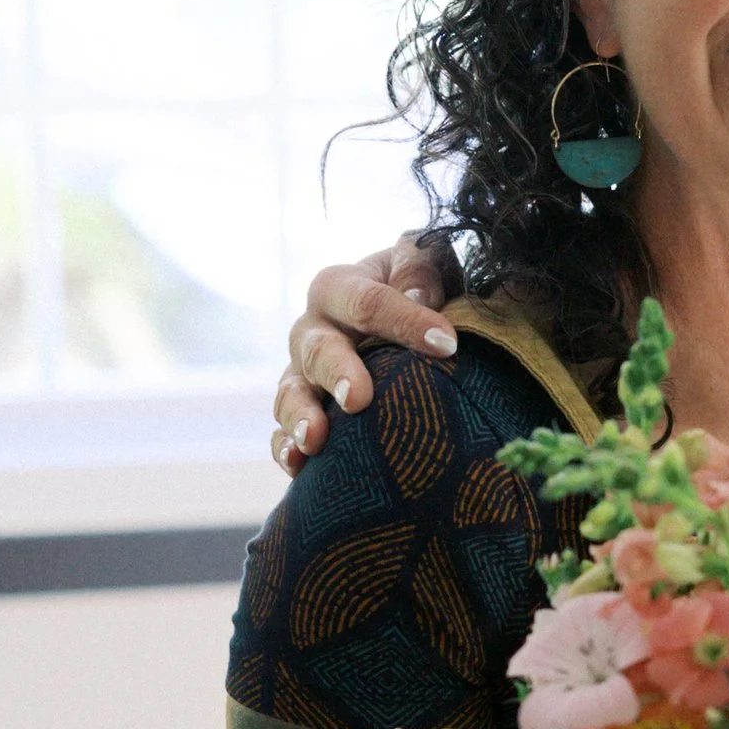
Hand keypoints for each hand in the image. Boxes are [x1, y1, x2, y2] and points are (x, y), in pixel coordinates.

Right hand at [274, 232, 458, 472]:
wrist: (395, 316)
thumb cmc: (416, 285)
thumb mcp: (425, 262)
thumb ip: (421, 268)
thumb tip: (419, 295)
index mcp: (339, 288)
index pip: (368, 302)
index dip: (406, 321)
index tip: (447, 344)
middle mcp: (313, 329)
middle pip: (319, 350)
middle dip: (336, 373)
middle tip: (357, 398)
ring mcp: (301, 373)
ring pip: (290, 393)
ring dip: (301, 416)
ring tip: (314, 440)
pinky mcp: (300, 411)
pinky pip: (281, 432)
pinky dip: (285, 448)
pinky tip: (298, 466)